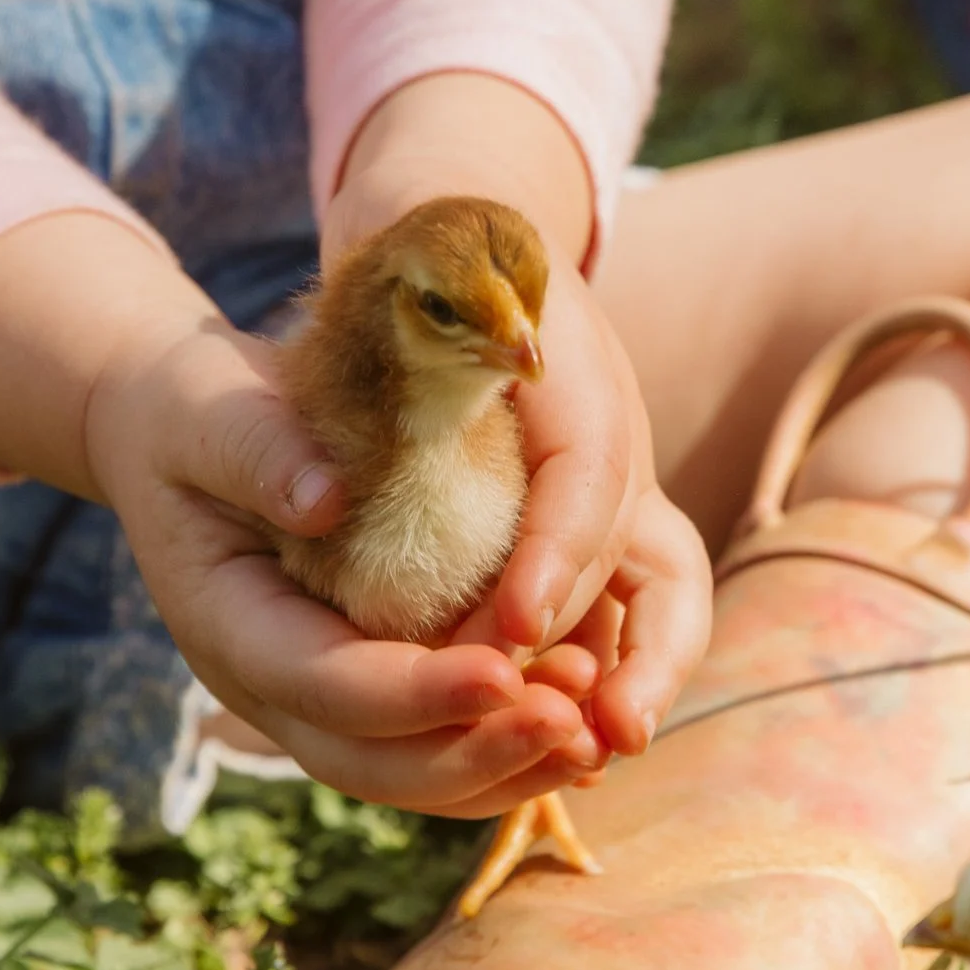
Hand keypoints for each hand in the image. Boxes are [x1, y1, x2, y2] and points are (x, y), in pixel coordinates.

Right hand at [80, 306, 616, 817]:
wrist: (180, 428)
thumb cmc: (192, 409)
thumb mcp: (206, 410)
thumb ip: (257, 451)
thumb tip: (328, 501)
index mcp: (232, 626)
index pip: (327, 686)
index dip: (416, 692)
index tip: (503, 672)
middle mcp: (277, 687)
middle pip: (377, 763)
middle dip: (477, 754)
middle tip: (574, 723)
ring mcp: (324, 698)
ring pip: (418, 774)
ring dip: (507, 766)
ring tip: (594, 729)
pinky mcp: (373, 685)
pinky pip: (442, 743)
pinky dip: (510, 748)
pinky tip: (585, 719)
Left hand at [326, 74, 714, 764]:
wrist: (451, 221)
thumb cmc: (400, 262)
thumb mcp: (370, 299)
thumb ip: (311, 412)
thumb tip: (309, 504)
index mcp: (571, 360)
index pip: (588, 472)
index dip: (554, 557)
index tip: (506, 630)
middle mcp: (609, 426)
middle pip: (650, 545)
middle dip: (632, 643)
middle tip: (600, 729)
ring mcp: (612, 475)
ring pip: (660, 583)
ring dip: (643, 667)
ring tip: (605, 748)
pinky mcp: (592, 515)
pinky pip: (629, 601)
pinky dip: (613, 663)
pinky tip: (574, 730)